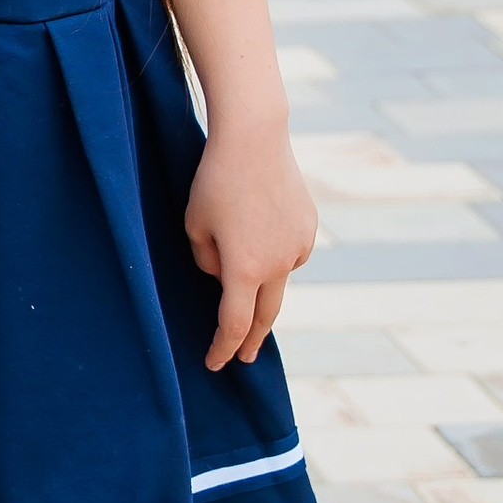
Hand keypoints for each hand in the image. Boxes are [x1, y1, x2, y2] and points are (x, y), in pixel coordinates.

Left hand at [187, 118, 316, 369]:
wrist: (255, 138)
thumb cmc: (214, 181)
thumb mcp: (195, 225)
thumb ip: (207, 261)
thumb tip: (224, 278)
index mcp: (244, 269)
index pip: (233, 325)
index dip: (222, 348)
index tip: (214, 363)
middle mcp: (278, 264)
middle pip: (265, 316)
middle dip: (251, 340)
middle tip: (244, 358)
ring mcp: (298, 247)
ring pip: (277, 280)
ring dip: (261, 287)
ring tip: (244, 276)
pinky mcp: (308, 229)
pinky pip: (288, 254)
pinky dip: (273, 256)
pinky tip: (260, 235)